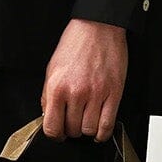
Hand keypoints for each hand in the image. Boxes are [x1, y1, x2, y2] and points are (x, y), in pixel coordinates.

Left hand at [40, 18, 126, 139]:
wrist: (98, 27)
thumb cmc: (76, 43)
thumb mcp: (52, 68)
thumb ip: (48, 95)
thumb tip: (49, 115)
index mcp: (57, 87)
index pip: (52, 127)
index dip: (54, 134)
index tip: (58, 132)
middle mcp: (76, 93)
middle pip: (72, 130)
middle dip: (71, 130)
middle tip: (72, 121)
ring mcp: (96, 94)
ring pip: (89, 130)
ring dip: (86, 130)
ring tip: (86, 121)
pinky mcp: (114, 93)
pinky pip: (107, 125)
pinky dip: (102, 133)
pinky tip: (99, 129)